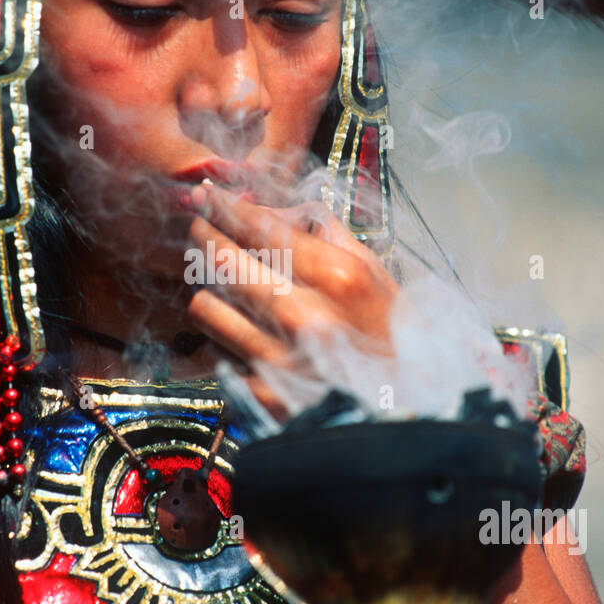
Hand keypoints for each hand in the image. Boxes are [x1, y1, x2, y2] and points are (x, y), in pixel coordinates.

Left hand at [186, 184, 398, 415]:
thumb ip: (320, 231)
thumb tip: (266, 211)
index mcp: (336, 278)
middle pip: (221, 262)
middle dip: (204, 237)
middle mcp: (303, 316)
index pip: (261, 229)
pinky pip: (216, 352)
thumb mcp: (370, 271)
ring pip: (205, 307)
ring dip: (210, 292)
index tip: (206, 196)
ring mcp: (279, 358)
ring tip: (225, 288)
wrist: (402, 408)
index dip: (224, 207)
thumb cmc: (389, 334)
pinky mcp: (261, 393)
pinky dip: (224, 340)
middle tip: (200, 228)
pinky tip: (245, 337)